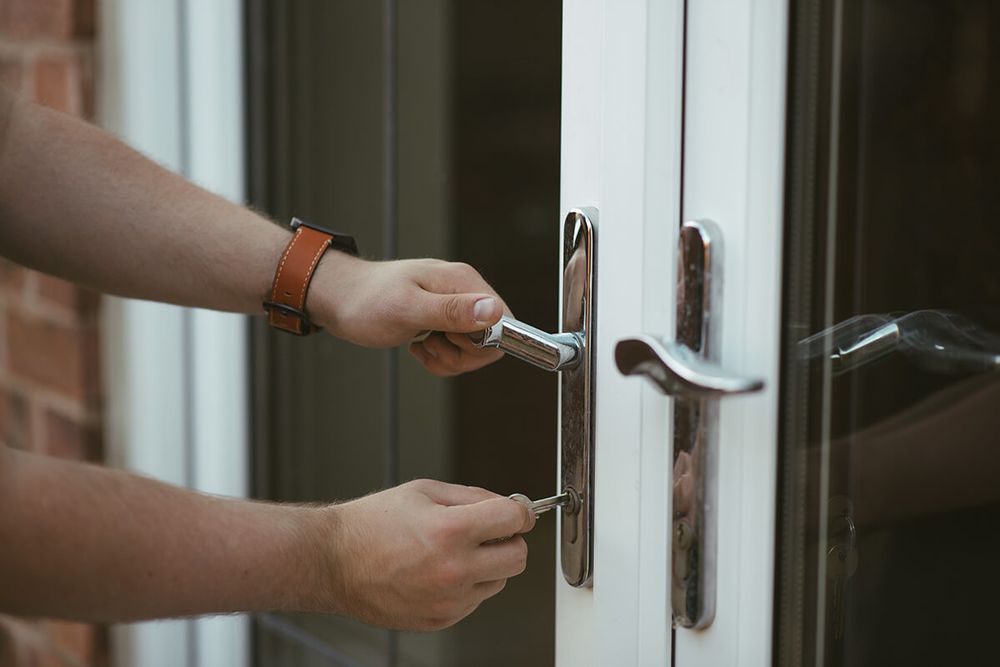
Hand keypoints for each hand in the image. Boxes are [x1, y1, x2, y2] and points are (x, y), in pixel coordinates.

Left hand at [309, 254, 509, 375]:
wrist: (339, 299)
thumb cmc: (366, 302)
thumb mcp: (407, 309)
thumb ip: (451, 311)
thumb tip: (493, 312)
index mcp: (463, 282)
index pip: (504, 322)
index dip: (482, 343)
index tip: (450, 342)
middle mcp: (464, 291)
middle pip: (491, 339)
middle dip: (462, 355)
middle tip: (430, 344)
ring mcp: (454, 305)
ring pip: (474, 349)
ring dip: (448, 358)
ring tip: (422, 345)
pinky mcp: (443, 319)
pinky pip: (458, 350)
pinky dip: (440, 358)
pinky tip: (419, 347)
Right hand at [316, 479, 534, 630]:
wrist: (333, 562)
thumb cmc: (372, 524)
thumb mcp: (424, 491)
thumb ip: (472, 497)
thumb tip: (508, 506)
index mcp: (450, 530)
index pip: (514, 519)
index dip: (520, 511)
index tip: (516, 511)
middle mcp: (453, 569)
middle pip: (519, 557)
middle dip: (509, 540)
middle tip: (490, 531)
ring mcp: (448, 600)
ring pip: (500, 581)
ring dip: (488, 565)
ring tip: (453, 551)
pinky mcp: (440, 620)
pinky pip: (475, 601)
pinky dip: (467, 585)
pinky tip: (439, 571)